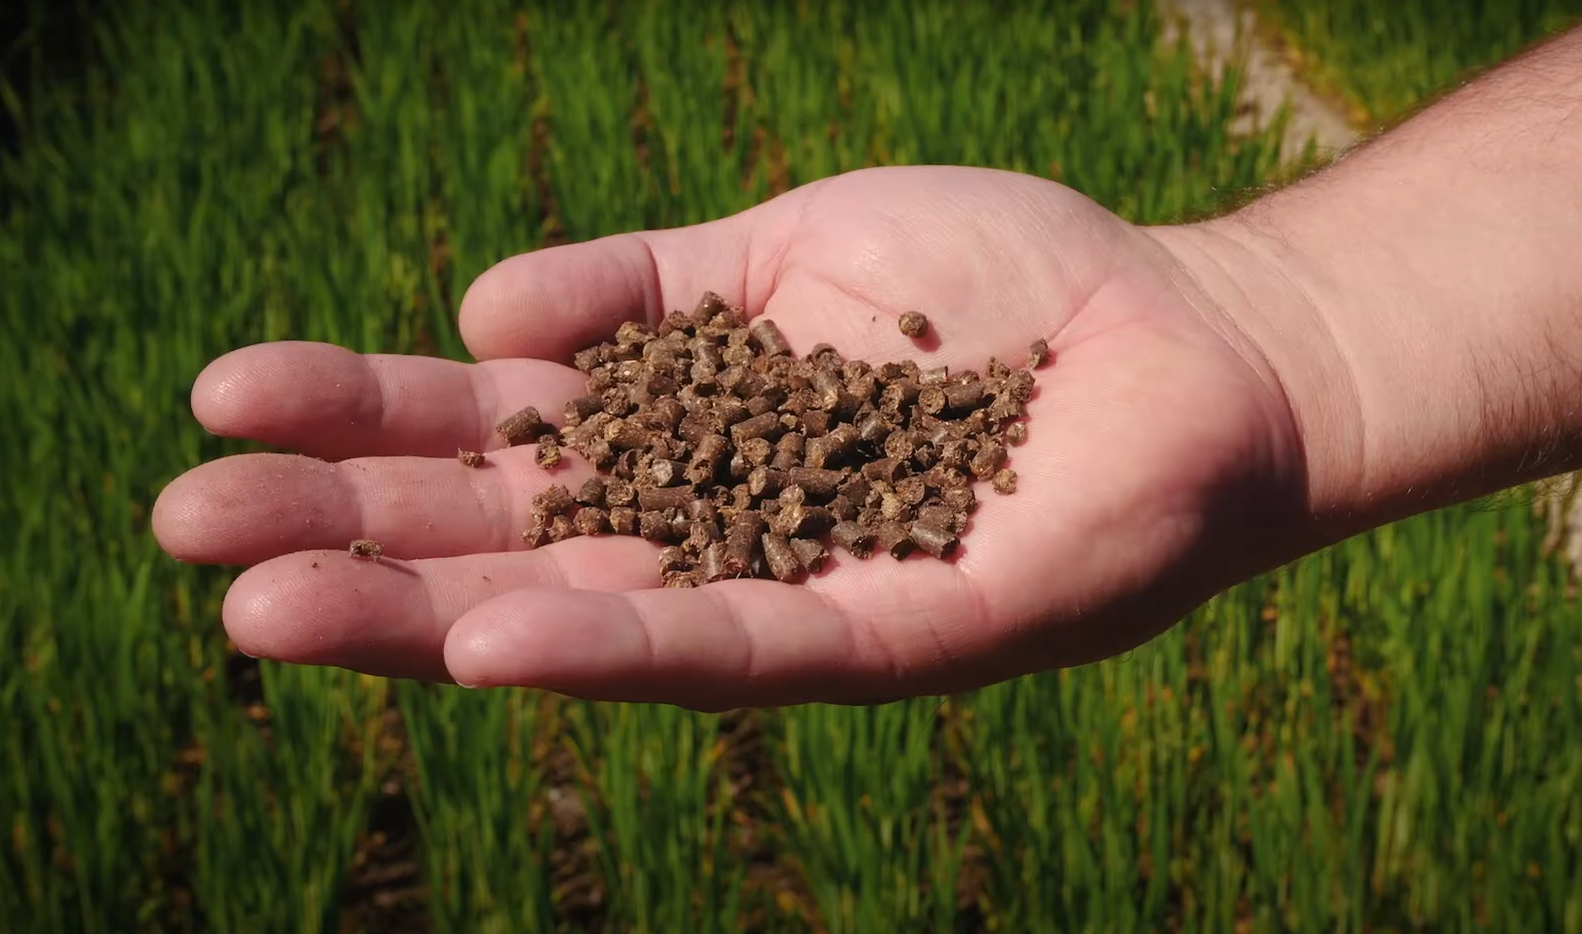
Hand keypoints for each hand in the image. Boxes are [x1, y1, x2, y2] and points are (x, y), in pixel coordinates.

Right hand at [152, 165, 1313, 708]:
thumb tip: (479, 322)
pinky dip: (622, 645)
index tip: (226, 401)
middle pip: (511, 539)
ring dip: (431, 614)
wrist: (1188, 332)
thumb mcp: (787, 250)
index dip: (363, 424)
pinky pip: (747, 646)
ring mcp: (800, 593)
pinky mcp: (904, 637)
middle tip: (186, 528)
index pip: (499, 442)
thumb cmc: (1000, 282)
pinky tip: (493, 641)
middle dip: (351, 534)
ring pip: (595, 617)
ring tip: (270, 610)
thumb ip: (642, 288)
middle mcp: (720, 533)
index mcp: (686, 435)